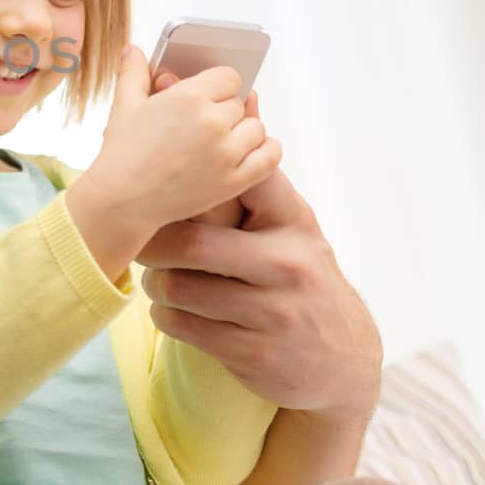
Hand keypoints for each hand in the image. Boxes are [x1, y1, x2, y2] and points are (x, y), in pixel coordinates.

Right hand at [71, 46, 280, 240]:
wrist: (122, 200)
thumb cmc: (122, 153)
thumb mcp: (124, 105)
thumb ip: (133, 72)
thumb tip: (133, 49)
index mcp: (188, 96)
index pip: (228, 77)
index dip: (220, 86)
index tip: (211, 96)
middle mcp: (212, 121)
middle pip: (239, 104)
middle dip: (225, 112)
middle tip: (207, 125)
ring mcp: (225, 153)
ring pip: (256, 129)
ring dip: (243, 133)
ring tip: (223, 141)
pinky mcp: (234, 180)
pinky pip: (270, 156)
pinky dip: (265, 152)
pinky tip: (251, 152)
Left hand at [138, 165, 382, 423]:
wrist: (343, 362)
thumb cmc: (301, 282)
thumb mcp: (294, 231)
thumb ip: (256, 191)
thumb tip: (225, 122)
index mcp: (295, 223)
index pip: (243, 179)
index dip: (196, 179)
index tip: (168, 188)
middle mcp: (288, 264)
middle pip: (194, 242)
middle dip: (154, 244)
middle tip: (142, 244)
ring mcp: (274, 312)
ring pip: (180, 288)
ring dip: (155, 284)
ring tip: (157, 279)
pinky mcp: (256, 353)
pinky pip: (184, 326)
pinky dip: (165, 316)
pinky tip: (171, 310)